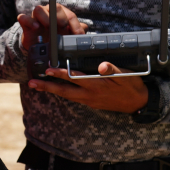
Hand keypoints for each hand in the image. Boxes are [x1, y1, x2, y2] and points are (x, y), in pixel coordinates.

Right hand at [17, 2, 86, 52]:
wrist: (38, 46)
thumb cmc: (53, 37)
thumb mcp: (66, 35)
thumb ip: (76, 30)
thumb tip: (85, 28)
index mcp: (60, 14)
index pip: (70, 14)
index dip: (75, 24)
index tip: (78, 34)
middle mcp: (48, 12)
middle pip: (55, 7)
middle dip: (61, 17)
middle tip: (63, 27)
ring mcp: (36, 17)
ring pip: (39, 9)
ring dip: (46, 17)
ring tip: (49, 27)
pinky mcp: (25, 23)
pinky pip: (24, 18)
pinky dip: (29, 21)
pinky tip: (36, 27)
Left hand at [28, 61, 148, 113]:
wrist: (138, 103)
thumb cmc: (132, 86)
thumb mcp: (127, 76)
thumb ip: (113, 70)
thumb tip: (101, 65)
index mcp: (97, 85)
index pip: (74, 78)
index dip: (60, 74)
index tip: (47, 70)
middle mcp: (90, 94)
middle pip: (64, 91)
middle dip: (47, 87)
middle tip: (31, 84)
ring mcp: (89, 100)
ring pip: (66, 95)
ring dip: (51, 90)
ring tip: (37, 86)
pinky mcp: (91, 103)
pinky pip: (73, 97)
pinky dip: (62, 93)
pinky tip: (56, 90)